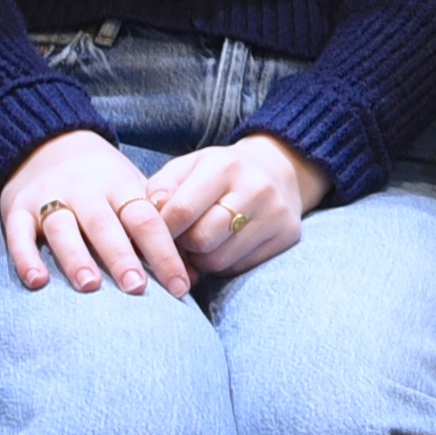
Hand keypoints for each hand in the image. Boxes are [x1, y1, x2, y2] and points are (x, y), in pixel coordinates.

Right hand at [0, 129, 196, 297]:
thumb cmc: (101, 181)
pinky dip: (25, 257)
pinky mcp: (16, 208)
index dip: (164, 252)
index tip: (180, 286)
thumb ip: (159, 233)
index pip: (146, 219)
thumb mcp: (132, 192)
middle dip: (122, 257)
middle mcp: (85, 191)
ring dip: (76, 257)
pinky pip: (18, 233)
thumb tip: (194, 277)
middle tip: (137, 288)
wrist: (47, 142)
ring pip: (62, 227)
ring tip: (90, 286)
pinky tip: (36, 282)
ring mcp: (49, 198)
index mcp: (120, 186)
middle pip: (105, 225)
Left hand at [159, 134, 321, 282]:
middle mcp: (255, 189)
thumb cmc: (220, 172)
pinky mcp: (288, 236)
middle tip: (180, 239)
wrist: (278, 169)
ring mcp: (275, 214)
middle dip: (182, 246)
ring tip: (200, 242)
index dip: (161, 230)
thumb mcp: (188, 167)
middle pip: (201, 240)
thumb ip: (161, 187)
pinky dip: (223, 263)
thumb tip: (148, 215)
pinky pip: (239, 268)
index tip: (155, 234)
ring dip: (200, 259)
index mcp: (225, 166)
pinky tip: (223, 246)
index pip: (181, 211)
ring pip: (219, 261)